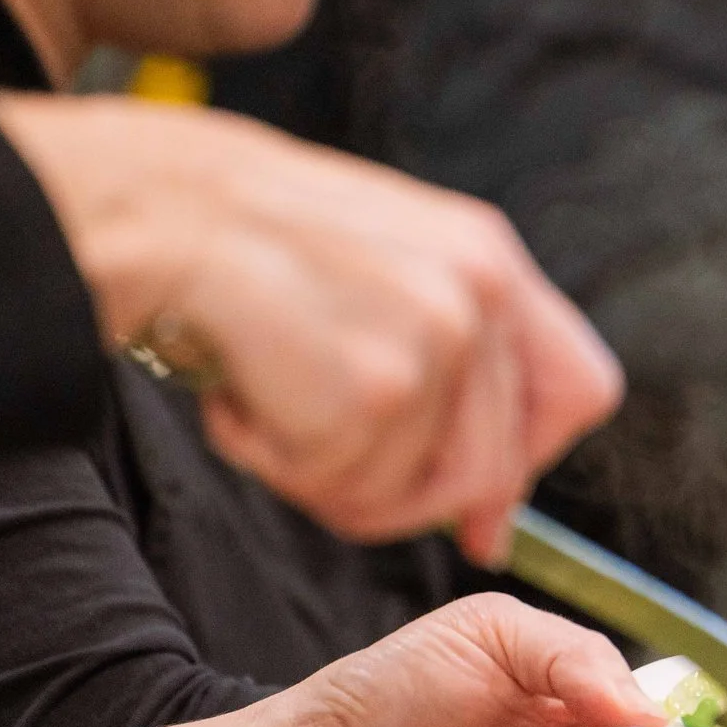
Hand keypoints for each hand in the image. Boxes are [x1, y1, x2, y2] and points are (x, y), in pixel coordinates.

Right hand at [0, 95, 621, 563]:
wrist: (143, 208)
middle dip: (403, 494)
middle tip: (317, 458)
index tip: (483, 514)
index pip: (583, 390)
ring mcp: (433, 341)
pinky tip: (238, 394)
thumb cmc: (238, 236)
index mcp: (488, 255)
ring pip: (411, 493)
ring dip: (327, 477)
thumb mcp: (378, 261)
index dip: (532, 464)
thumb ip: (450, 361)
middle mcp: (479, 295)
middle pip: (490, 470)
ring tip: (267, 401)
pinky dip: (272, 462)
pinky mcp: (372, 391)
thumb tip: (490, 518)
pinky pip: (338, 488)